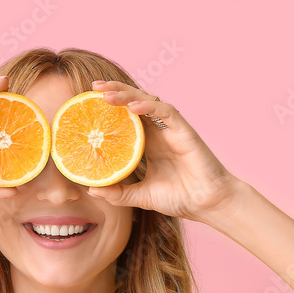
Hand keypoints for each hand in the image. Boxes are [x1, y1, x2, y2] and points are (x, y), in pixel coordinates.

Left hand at [86, 80, 242, 222]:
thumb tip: (91, 190)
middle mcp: (158, 131)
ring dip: (127, 95)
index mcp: (147, 143)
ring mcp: (171, 129)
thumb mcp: (141, 196)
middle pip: (134, 102)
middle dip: (114, 91)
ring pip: (147, 102)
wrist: (206, 205)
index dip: (108, 107)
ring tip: (106, 94)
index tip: (87, 102)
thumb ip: (118, 193)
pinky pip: (166, 111)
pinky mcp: (184, 131)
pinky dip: (149, 106)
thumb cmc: (179, 198)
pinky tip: (132, 106)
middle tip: (93, 87)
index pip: (125, 116)